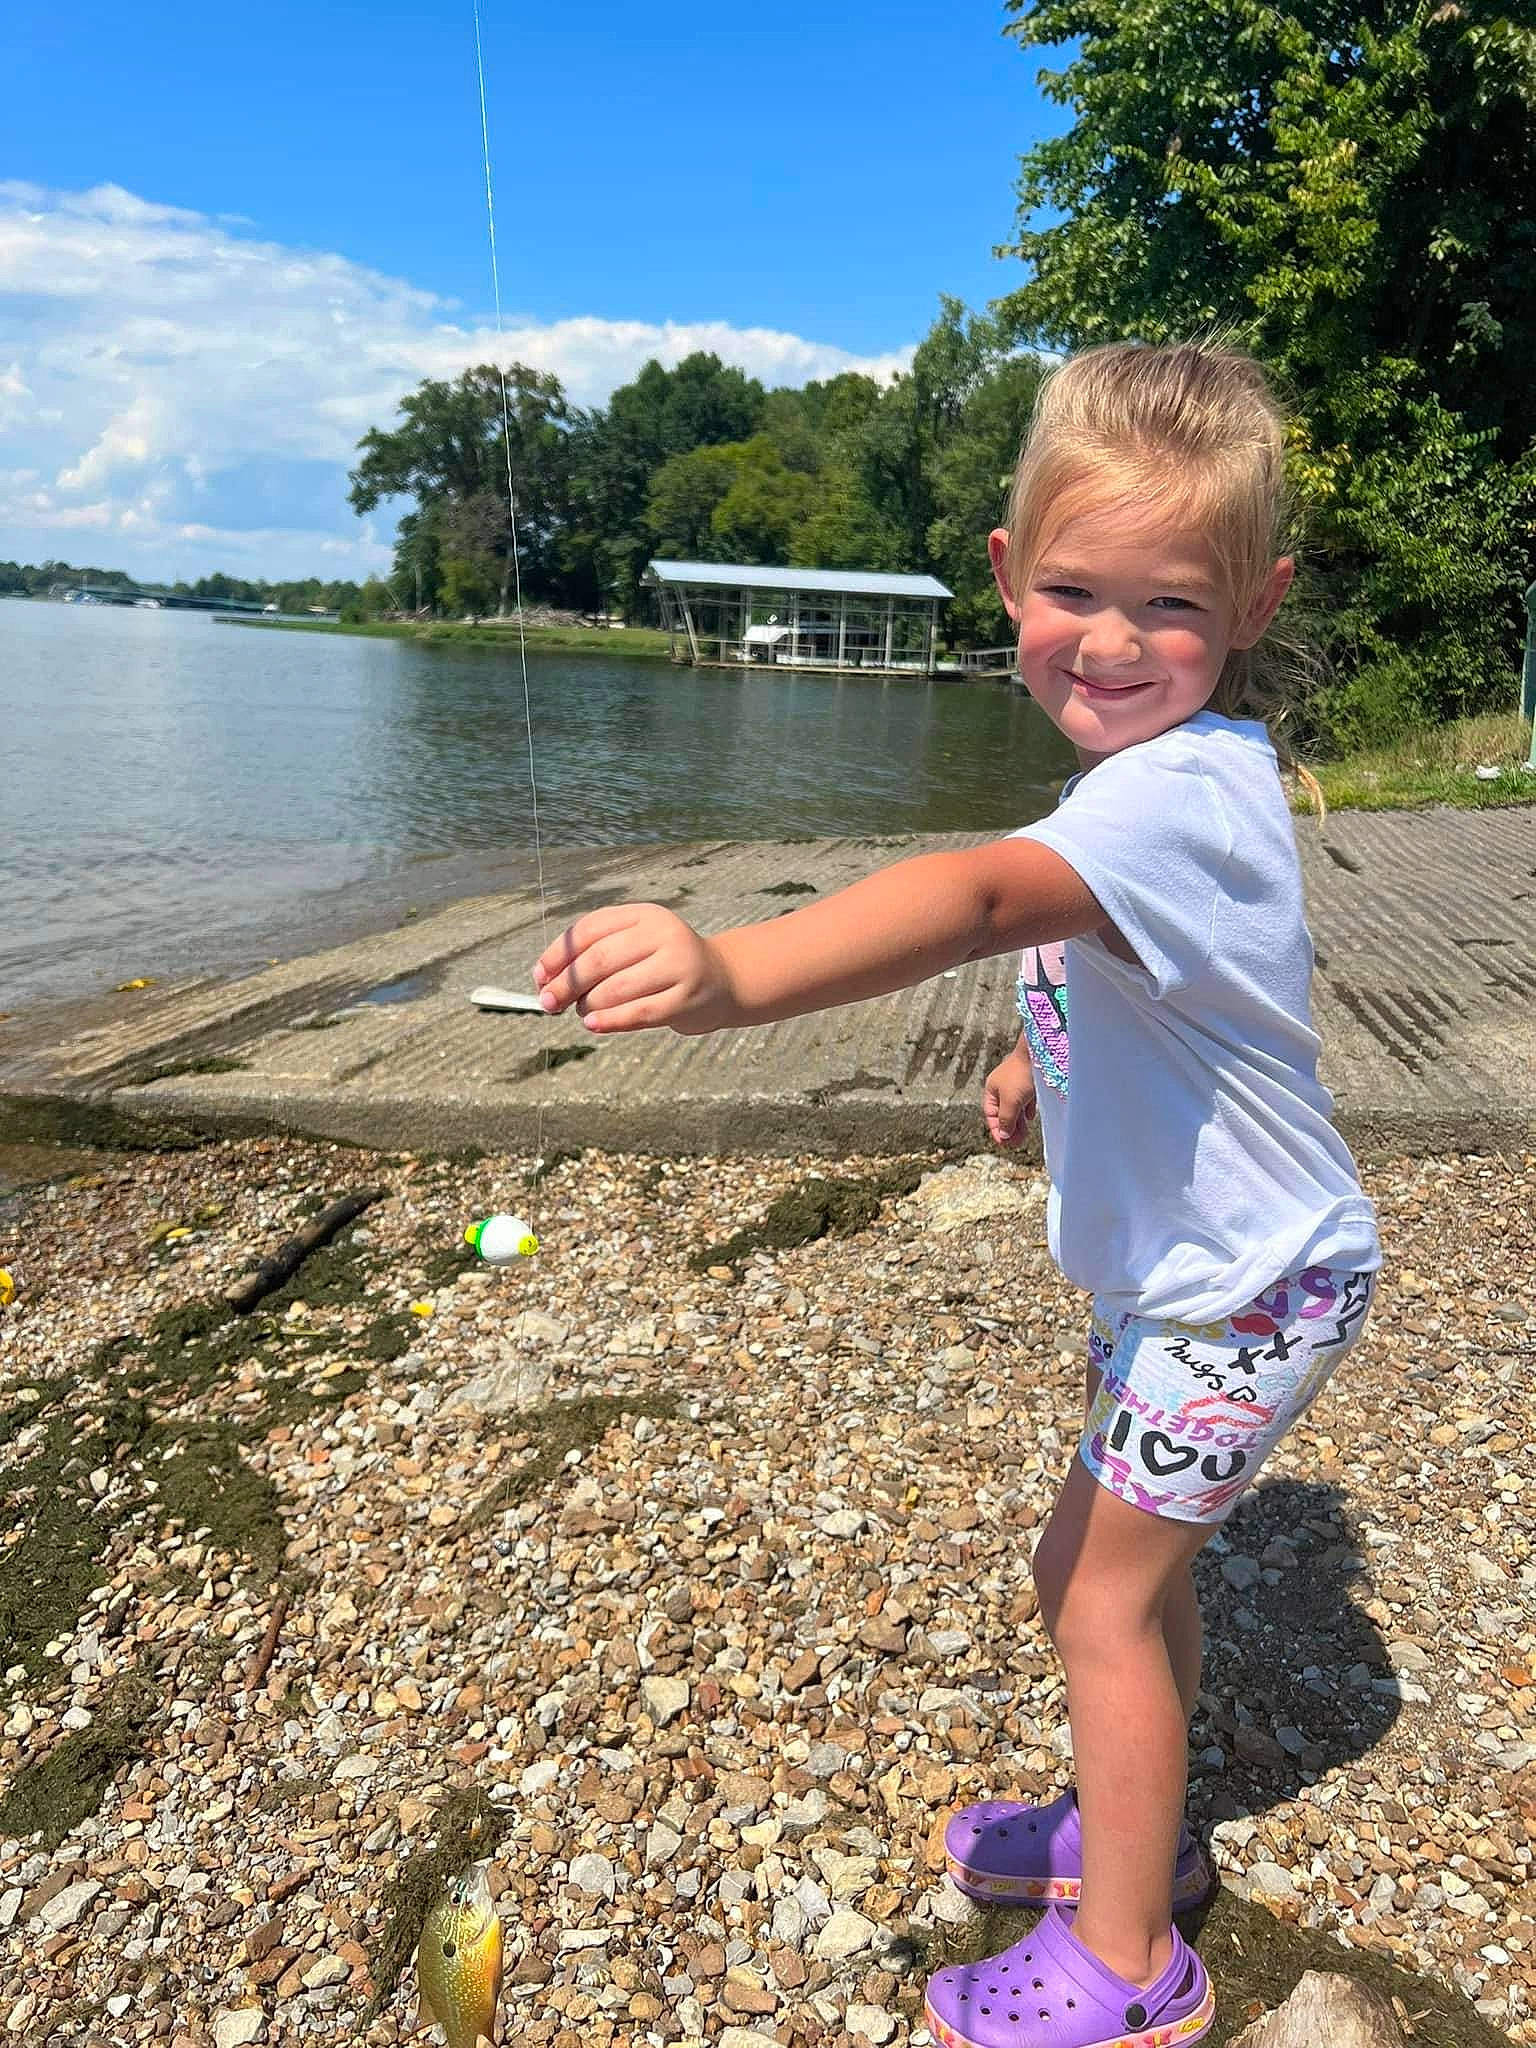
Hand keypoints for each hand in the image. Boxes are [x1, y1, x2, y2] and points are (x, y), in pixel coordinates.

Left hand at [532, 903, 736, 1034]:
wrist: (722, 980)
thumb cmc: (664, 964)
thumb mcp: (636, 943)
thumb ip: (596, 953)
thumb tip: (547, 979)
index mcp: (645, 915)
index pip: (589, 930)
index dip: (558, 955)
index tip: (540, 976)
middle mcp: (664, 935)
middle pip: (599, 959)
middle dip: (566, 984)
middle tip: (549, 1002)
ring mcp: (678, 966)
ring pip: (616, 989)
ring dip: (588, 1005)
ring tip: (583, 1011)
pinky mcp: (686, 999)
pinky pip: (638, 1013)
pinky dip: (610, 1021)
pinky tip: (593, 1025)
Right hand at [983, 1047, 1035, 1145]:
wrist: (1039, 1053)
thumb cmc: (1021, 1075)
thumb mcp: (1011, 1102)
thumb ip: (1006, 1120)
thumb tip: (1004, 1136)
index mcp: (992, 1090)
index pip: (991, 1115)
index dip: (997, 1130)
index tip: (1004, 1144)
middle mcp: (1002, 1087)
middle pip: (1003, 1113)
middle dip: (1009, 1129)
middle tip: (1016, 1143)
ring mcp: (1016, 1084)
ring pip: (1015, 1108)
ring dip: (1019, 1123)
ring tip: (1024, 1136)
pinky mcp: (1029, 1082)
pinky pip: (1026, 1100)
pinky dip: (1027, 1110)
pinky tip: (1030, 1117)